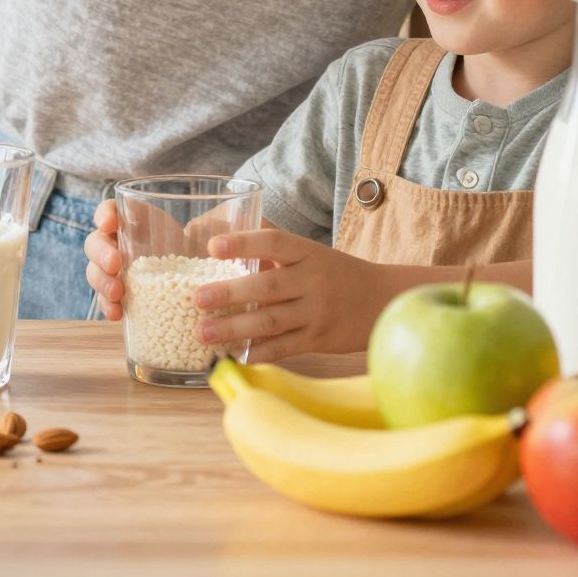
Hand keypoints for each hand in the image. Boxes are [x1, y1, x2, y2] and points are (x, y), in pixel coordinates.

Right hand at [82, 198, 196, 321]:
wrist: (195, 279)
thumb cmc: (193, 249)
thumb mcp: (197, 232)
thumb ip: (198, 225)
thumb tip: (200, 229)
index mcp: (131, 221)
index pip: (109, 210)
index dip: (104, 214)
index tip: (110, 223)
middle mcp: (117, 244)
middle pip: (95, 243)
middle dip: (102, 253)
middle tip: (116, 263)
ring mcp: (114, 271)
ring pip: (95, 272)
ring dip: (102, 282)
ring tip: (117, 292)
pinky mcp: (119, 295)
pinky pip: (105, 300)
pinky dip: (107, 306)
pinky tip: (117, 314)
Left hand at [191, 229, 398, 362]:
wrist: (380, 300)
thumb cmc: (334, 272)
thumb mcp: (309, 251)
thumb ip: (273, 243)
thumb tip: (227, 220)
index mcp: (307, 253)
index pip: (274, 242)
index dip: (243, 243)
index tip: (213, 246)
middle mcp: (312, 281)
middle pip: (268, 286)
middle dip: (229, 293)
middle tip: (197, 298)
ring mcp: (316, 312)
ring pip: (271, 321)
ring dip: (234, 328)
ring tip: (203, 333)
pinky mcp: (318, 340)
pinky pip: (285, 348)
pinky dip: (259, 353)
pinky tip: (235, 356)